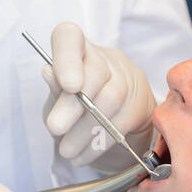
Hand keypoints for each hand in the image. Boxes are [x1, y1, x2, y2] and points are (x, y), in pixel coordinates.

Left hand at [42, 22, 156, 166]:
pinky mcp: (143, 102)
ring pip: (111, 98)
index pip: (69, 37)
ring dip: (85, 129)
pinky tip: (83, 155)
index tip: (67, 85)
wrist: (107, 133)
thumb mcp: (56, 102)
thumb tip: (48, 71)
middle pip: (95, 73)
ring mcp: (128, 78)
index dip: (68, 57)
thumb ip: (55, 89)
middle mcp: (106, 58)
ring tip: (67, 150)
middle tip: (55, 129)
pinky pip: (123, 121)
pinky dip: (100, 142)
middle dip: (73, 104)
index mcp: (77, 50)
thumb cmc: (75, 111)